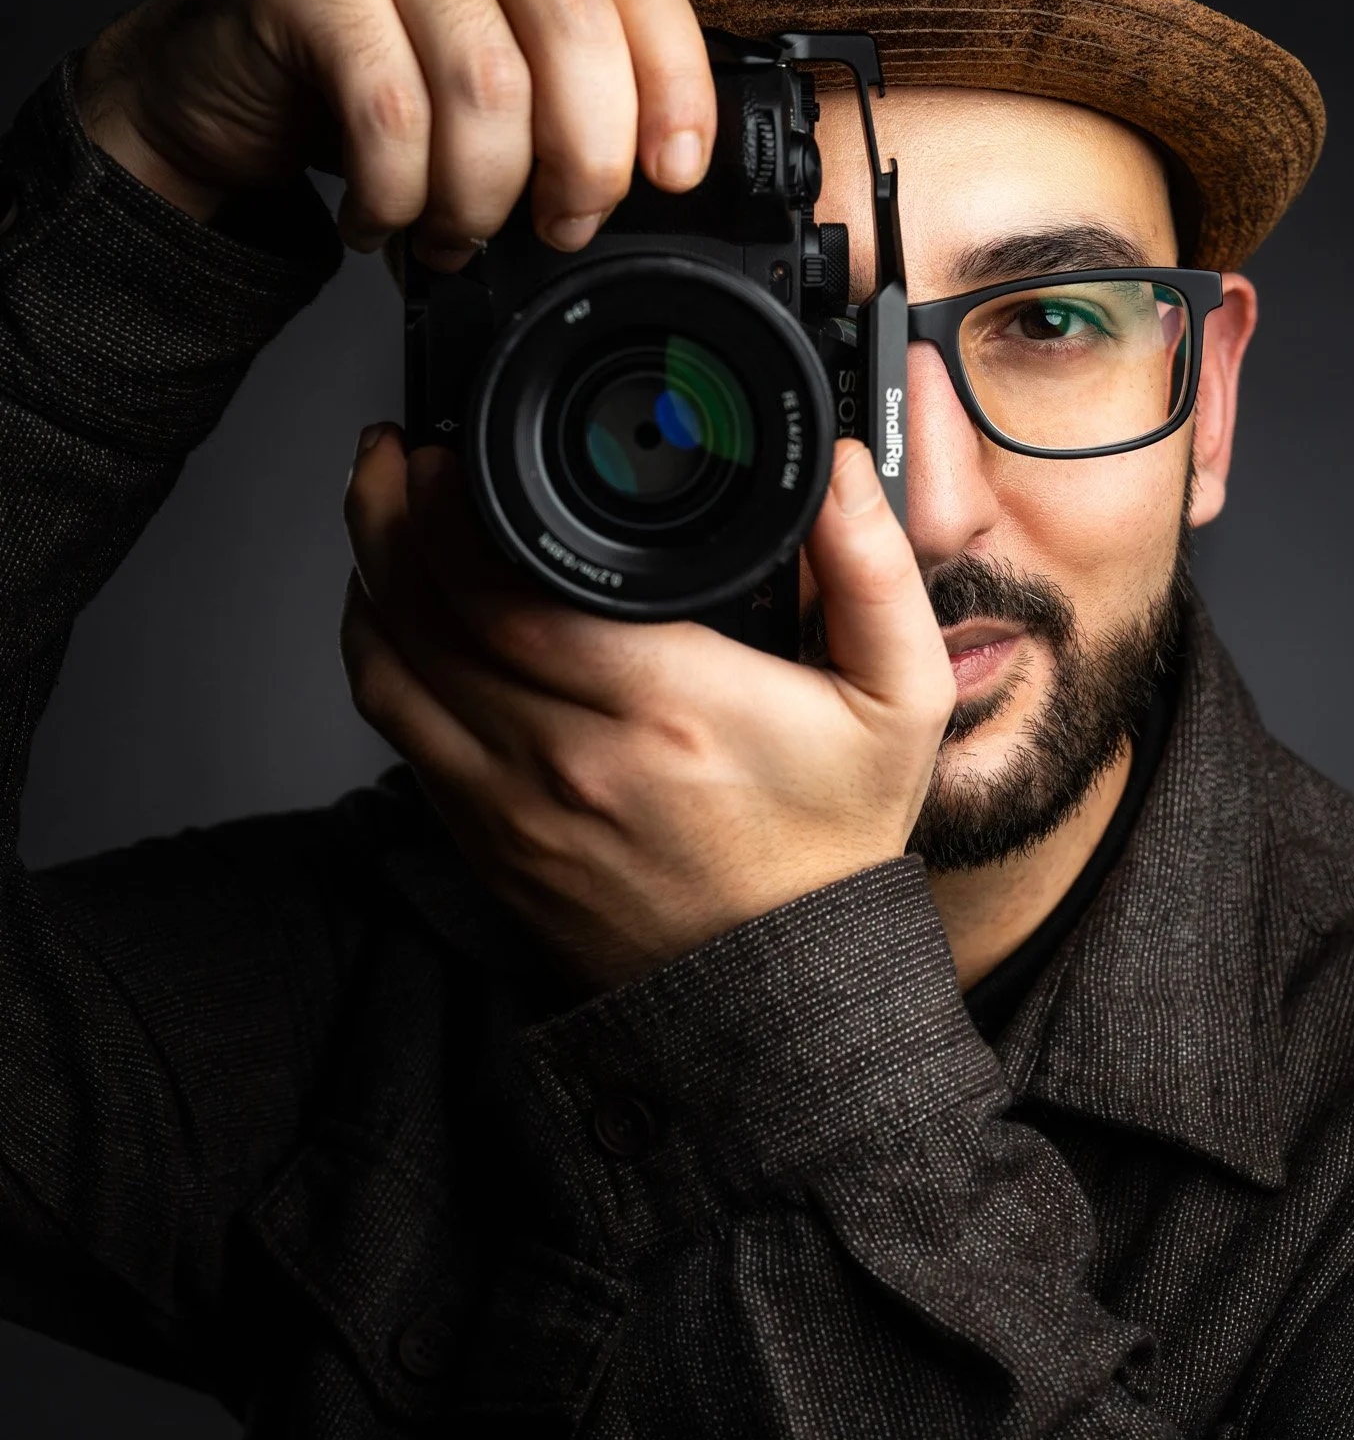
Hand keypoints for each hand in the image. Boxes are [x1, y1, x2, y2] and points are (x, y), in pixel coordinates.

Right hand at [74, 0, 714, 264]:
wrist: (236, 72)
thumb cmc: (390, 79)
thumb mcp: (512, 79)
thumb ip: (584, 100)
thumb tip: (657, 183)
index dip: (674, 98)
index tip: (672, 178)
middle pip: (576, 36)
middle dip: (582, 163)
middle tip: (558, 228)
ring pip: (485, 87)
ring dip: (479, 199)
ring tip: (452, 235)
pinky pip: (390, 116)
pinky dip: (396, 198)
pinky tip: (380, 219)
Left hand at [339, 429, 956, 993]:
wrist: (781, 990)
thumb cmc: (829, 846)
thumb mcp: (898, 703)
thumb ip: (873, 574)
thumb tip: (841, 472)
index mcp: (665, 702)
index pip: (505, 589)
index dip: (451, 508)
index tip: (451, 449)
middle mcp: (570, 753)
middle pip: (428, 613)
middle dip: (393, 513)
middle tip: (401, 452)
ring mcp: (514, 805)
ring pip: (393, 668)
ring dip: (370, 577)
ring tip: (381, 509)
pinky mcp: (487, 842)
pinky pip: (399, 732)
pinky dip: (377, 657)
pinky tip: (389, 611)